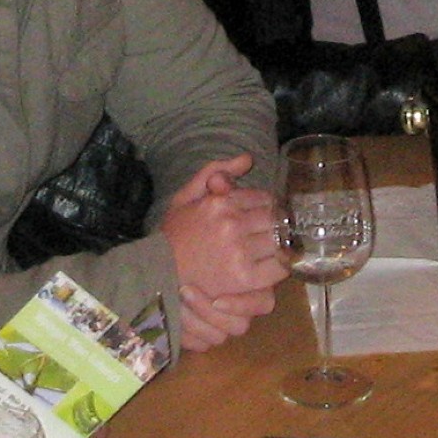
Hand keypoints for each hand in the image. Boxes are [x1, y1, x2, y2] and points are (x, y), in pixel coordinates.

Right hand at [159, 155, 281, 344]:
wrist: (157, 275)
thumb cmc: (172, 236)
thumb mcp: (186, 197)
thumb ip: (215, 172)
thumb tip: (248, 159)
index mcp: (220, 203)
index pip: (264, 199)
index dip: (266, 207)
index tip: (262, 216)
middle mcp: (232, 224)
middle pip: (275, 218)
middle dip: (275, 224)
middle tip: (270, 233)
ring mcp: (240, 252)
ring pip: (280, 240)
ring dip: (280, 243)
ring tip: (270, 249)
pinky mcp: (244, 277)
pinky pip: (279, 267)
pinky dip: (280, 265)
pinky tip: (270, 265)